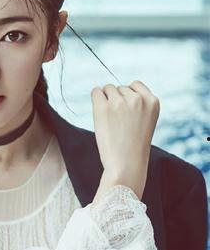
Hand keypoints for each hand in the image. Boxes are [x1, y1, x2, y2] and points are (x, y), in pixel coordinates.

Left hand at [91, 80, 159, 202]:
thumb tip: (116, 89)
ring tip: (110, 121)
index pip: (135, 85)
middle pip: (120, 87)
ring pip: (108, 89)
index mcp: (153, 102)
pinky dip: (95, 99)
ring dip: (105, 101)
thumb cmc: (133, 146)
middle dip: (116, 100)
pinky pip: (95, 92)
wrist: (126, 164)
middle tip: (118, 122)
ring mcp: (120, 102)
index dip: (127, 96)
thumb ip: (138, 104)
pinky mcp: (103, 107)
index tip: (126, 113)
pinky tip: (99, 113)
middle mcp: (137, 99)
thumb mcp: (145, 121)